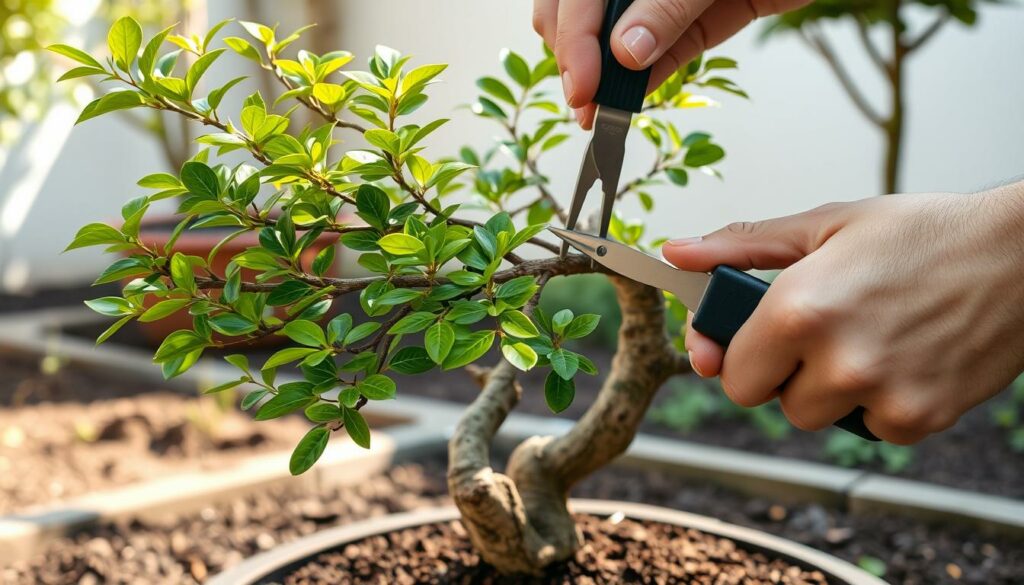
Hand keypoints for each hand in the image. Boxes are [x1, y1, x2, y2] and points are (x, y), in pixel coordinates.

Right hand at [533, 0, 810, 127]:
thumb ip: (666, 5)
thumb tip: (624, 53)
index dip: (573, 39)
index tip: (583, 86)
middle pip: (574, 14)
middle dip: (573, 59)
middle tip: (586, 103)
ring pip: (605, 38)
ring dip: (600, 77)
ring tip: (600, 112)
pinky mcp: (690, 22)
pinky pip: (655, 55)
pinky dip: (639, 82)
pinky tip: (629, 103)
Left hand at [663, 185, 1023, 443]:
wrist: (1020, 254)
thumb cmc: (920, 232)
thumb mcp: (824, 224)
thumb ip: (741, 246)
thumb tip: (676, 253)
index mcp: (798, 307)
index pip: (730, 374)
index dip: (734, 357)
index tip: (742, 344)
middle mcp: (835, 358)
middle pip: (768, 401)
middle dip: (781, 371)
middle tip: (817, 332)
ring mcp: (880, 394)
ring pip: (817, 416)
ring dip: (829, 388)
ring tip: (866, 338)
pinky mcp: (921, 417)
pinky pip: (871, 426)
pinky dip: (879, 401)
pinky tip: (904, 356)